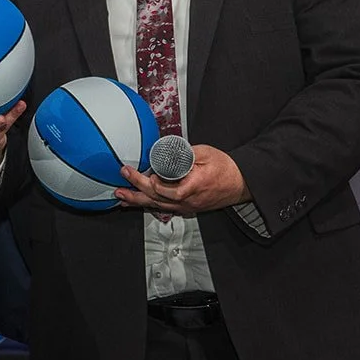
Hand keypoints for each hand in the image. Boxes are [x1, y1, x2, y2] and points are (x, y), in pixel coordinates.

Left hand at [116, 143, 248, 216]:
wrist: (240, 183)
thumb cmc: (225, 168)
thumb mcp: (206, 153)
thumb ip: (185, 153)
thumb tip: (166, 151)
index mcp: (194, 186)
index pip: (168, 190)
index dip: (152, 184)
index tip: (139, 173)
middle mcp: (188, 200)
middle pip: (157, 199)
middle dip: (136, 191)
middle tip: (120, 185)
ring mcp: (187, 206)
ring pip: (158, 206)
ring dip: (138, 201)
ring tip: (122, 197)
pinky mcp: (186, 208)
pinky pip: (164, 207)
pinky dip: (149, 204)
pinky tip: (138, 202)